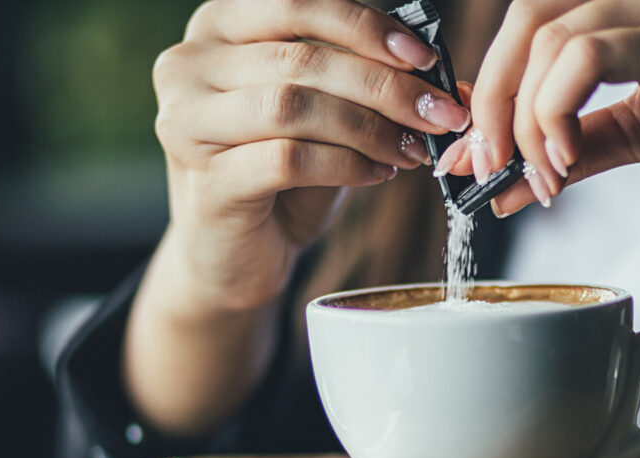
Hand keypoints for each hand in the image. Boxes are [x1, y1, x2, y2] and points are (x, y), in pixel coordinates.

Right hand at [152, 0, 470, 310]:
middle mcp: (189, 66)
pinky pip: (289, 160)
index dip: (366, 27)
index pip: (297, 5)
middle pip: (302, 60)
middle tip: (439, 114)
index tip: (424, 60)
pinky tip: (378, 173)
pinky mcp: (207, 182)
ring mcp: (187, 123)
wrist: (231, 252)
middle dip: (385, 87)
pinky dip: (346, 164)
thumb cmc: (280, 174)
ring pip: (293, 106)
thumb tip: (452, 83)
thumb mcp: (325, 114)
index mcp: (219, 27)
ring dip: (369, 127)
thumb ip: (368, 82)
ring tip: (413, 150)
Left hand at [446, 0, 639, 216]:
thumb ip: (572, 147)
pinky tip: (564, 161)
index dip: (485, 83)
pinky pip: (593, 56)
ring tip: (542, 177)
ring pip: (550, 38)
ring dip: (526, 121)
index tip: (473, 149)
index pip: (527, 20)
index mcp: (624, 0)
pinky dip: (558, 112)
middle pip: (524, 20)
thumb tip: (497, 183)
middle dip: (490, 103)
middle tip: (487, 167)